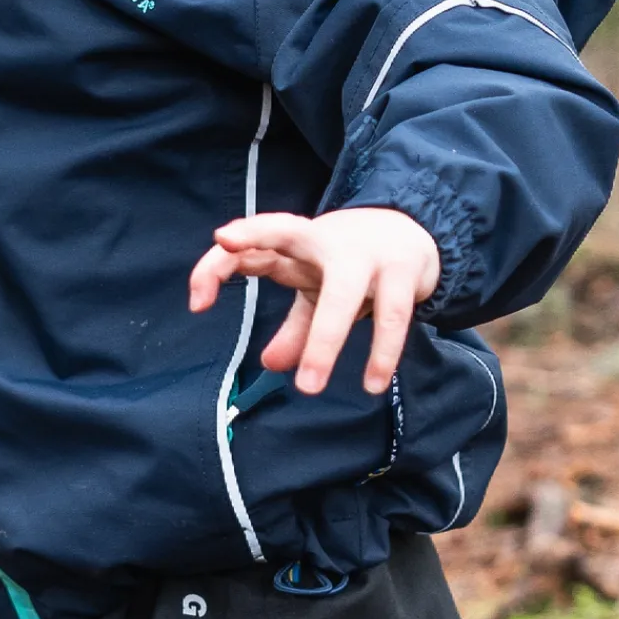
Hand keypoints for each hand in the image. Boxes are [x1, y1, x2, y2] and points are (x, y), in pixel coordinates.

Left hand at [188, 207, 440, 395]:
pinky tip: (373, 383)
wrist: (416, 231)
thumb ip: (294, 327)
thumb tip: (270, 365)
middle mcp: (325, 239)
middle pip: (285, 240)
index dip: (225, 258)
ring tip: (309, 388)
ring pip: (342, 295)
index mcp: (297, 241)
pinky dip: (383, 351)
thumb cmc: (352, 264)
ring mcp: (366, 252)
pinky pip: (392, 315)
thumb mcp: (318, 290)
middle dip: (253, 245)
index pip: (255, 240)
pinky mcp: (403, 270)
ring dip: (325, 342)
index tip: (201, 290)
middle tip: (238, 297)